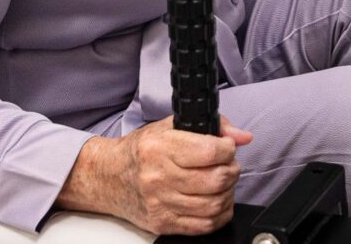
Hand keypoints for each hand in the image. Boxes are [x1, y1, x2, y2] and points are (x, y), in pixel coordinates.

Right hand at [60, 115, 253, 235]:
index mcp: (159, 148)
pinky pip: (204, 225)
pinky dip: (219, 214)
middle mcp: (158, 177)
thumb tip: (242, 136)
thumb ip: (211, 126)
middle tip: (228, 165)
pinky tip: (216, 202)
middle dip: (232, 171)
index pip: (210, 152)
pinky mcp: (163, 223)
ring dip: (228, 193)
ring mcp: (160, 203)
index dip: (228, 149)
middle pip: (216, 180)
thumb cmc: (141, 151)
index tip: (227, 148)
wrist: (108, 177)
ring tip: (222, 183)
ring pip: (214, 204)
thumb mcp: (170, 127)